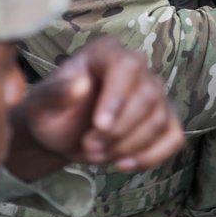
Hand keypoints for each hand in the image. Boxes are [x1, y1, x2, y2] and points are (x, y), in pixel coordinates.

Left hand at [10, 37, 183, 175]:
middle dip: (120, 130)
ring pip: (160, 118)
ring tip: (98, 154)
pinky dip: (152, 156)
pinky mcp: (164, 118)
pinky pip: (173, 137)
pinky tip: (124, 164)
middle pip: (148, 95)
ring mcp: (153, 92)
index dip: (117, 98)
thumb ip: (56, 93)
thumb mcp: (41, 103)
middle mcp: (135, 65)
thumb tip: (80, 85)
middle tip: (89, 146)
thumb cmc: (52, 111)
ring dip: (129, 145)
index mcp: (105, 52)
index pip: (126, 67)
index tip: (100, 127)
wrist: (62, 131)